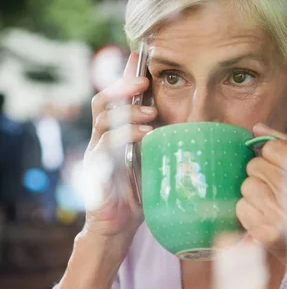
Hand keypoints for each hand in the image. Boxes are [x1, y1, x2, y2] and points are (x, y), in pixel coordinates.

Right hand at [83, 52, 155, 239]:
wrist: (117, 228)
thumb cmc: (138, 194)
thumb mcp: (153, 163)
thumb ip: (160, 142)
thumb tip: (190, 124)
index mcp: (114, 134)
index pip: (115, 98)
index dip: (124, 77)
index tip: (140, 60)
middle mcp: (100, 140)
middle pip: (103, 102)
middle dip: (123, 88)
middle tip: (144, 83)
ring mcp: (95, 154)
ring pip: (103, 121)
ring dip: (128, 113)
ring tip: (152, 115)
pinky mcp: (94, 171)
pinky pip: (104, 147)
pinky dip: (125, 137)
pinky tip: (145, 136)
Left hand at [236, 123, 286, 277]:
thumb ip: (286, 147)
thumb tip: (256, 128)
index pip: (270, 148)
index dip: (269, 157)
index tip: (278, 169)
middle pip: (254, 166)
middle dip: (261, 176)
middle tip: (276, 191)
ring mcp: (280, 215)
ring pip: (246, 186)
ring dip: (254, 195)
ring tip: (271, 206)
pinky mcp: (265, 233)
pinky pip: (241, 207)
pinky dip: (249, 212)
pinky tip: (265, 218)